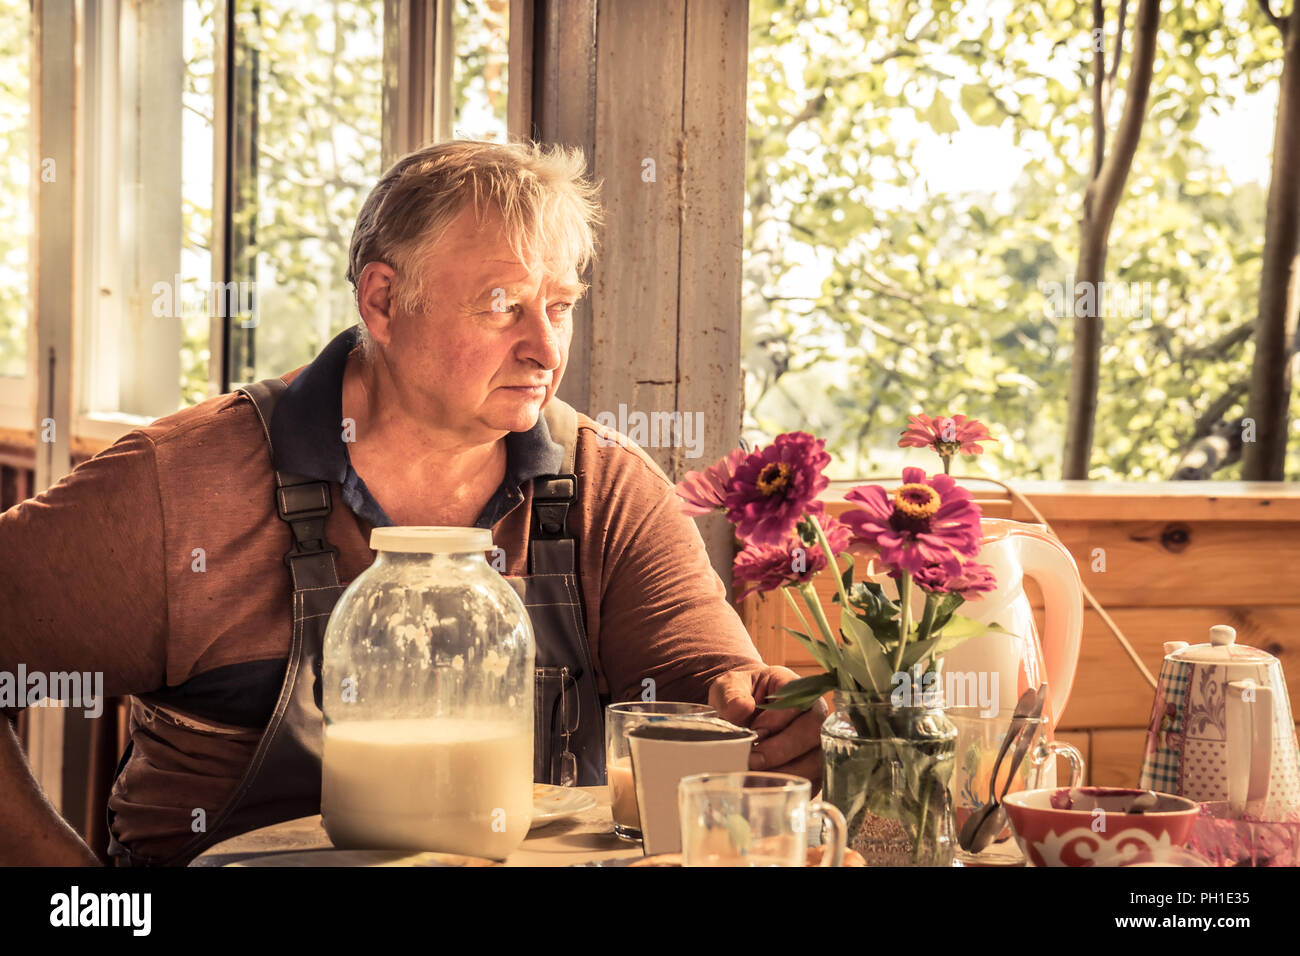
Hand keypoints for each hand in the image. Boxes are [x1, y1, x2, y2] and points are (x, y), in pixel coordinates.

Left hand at [708, 665, 827, 789]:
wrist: (742, 710)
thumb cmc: (740, 695)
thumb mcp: (729, 687)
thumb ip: (732, 695)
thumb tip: (740, 709)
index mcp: (794, 687)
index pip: (799, 701)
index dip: (779, 719)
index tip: (755, 731)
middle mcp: (814, 712)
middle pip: (815, 731)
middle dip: (783, 749)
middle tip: (754, 760)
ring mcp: (817, 740)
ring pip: (818, 758)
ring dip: (788, 771)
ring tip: (757, 776)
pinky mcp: (814, 764)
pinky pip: (814, 779)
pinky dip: (792, 785)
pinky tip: (767, 786)